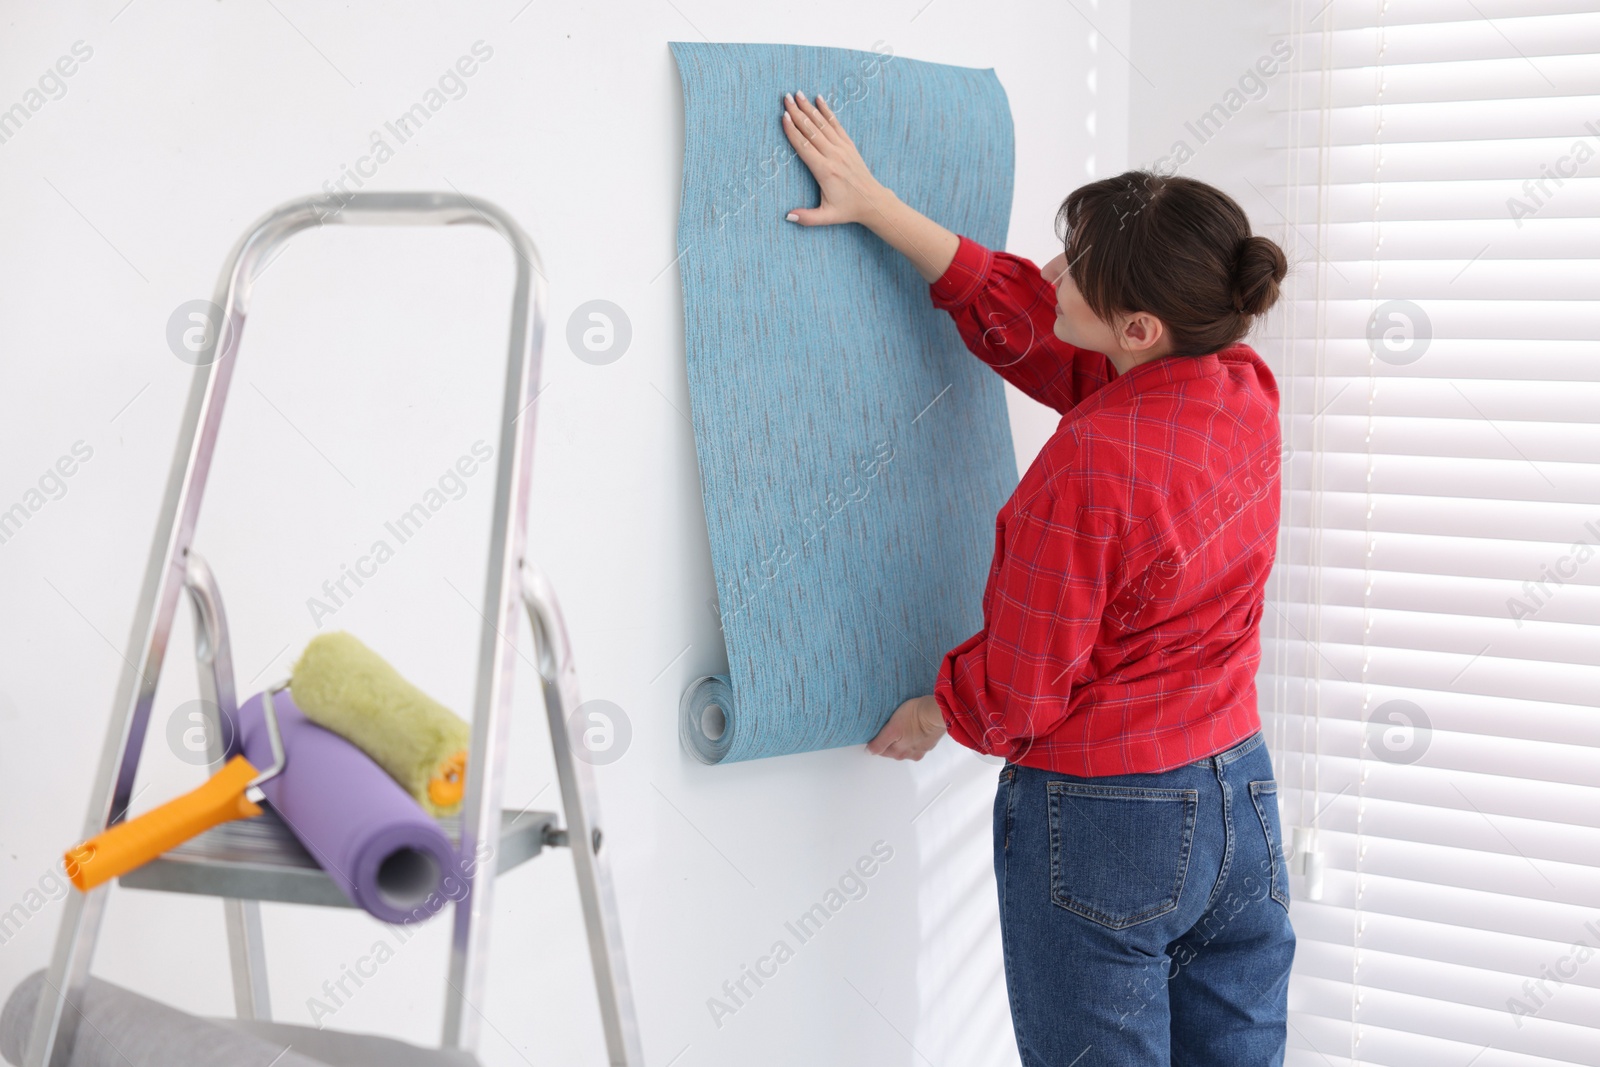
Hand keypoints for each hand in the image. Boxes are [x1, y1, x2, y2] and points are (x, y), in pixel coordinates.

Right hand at [781, 90, 889, 227]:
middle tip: (785, 98)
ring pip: (823, 124)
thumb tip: (787, 216)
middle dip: (797, 113)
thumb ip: (807, 217)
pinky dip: (827, 111)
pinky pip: (836, 124)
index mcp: (825, 171)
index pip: (805, 147)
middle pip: (812, 130)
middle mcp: (834, 156)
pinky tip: (819, 99)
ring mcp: (843, 148)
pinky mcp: (849, 145)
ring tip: (798, 94)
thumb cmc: (848, 209)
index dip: (793, 131)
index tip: (784, 117)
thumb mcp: (827, 217)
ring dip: (809, 108)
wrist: (872, 201)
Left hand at [868, 695, 946, 760]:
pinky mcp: (931, 741)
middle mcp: (911, 754)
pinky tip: (914, 725)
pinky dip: (915, 735)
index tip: (877, 731)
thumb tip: (869, 752)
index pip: (881, 750)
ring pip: (907, 745)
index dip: (877, 740)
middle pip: (894, 749)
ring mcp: (922, 748)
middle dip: (890, 740)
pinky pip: (919, 740)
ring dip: (904, 738)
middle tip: (888, 726)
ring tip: (902, 724)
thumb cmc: (914, 718)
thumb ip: (880, 743)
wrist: (937, 711)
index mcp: (899, 753)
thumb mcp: (892, 729)